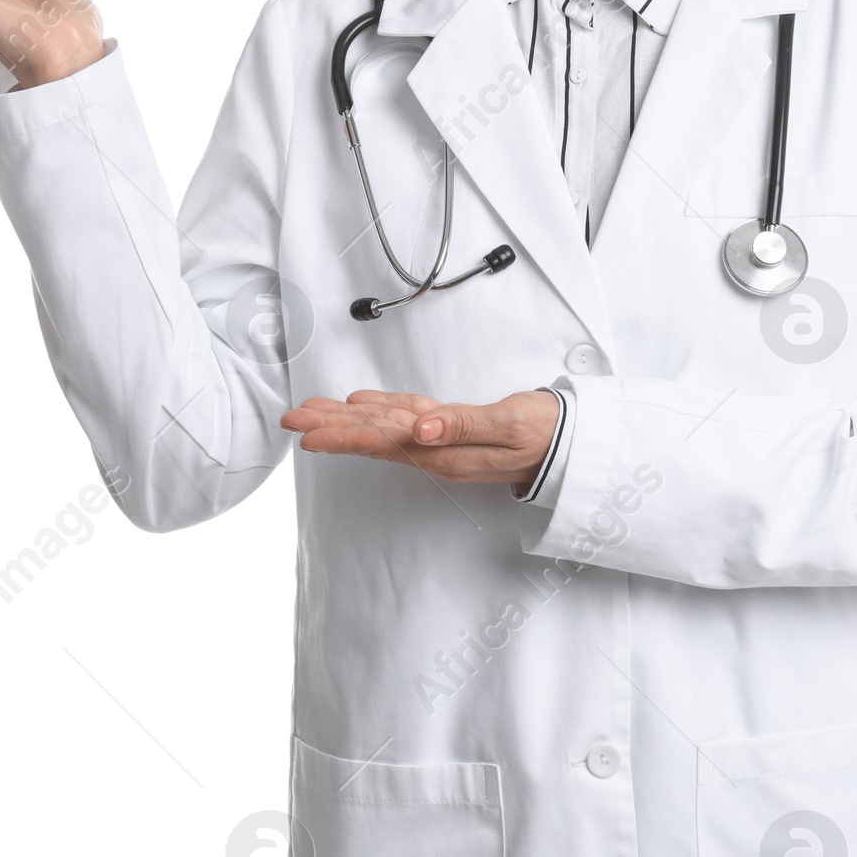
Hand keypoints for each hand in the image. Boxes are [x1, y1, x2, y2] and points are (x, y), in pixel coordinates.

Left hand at [281, 389, 558, 490]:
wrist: (566, 443)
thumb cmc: (541, 433)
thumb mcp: (508, 425)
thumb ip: (465, 426)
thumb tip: (420, 430)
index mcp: (442, 451)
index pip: (381, 442)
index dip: (343, 437)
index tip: (308, 435)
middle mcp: (434, 449)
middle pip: (372, 436)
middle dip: (329, 427)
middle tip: (291, 419)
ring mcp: (439, 441)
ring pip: (383, 428)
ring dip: (345, 420)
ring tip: (310, 414)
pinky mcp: (449, 428)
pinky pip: (405, 420)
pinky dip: (378, 410)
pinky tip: (359, 405)